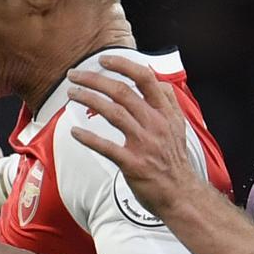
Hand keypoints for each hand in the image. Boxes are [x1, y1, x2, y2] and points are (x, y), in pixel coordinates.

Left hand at [66, 55, 199, 215]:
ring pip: (113, 113)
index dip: (123, 65)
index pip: (145, 79)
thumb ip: (168, 101)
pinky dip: (89, 138)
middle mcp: (155, 124)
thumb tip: (157, 80)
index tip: (103, 60)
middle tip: (75, 75)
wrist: (181, 194)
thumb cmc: (175, 160)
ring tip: (72, 94)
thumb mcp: (179, 126)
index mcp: (166, 113)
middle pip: (122, 92)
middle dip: (95, 79)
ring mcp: (144, 144)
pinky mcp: (133, 164)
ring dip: (89, 100)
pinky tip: (74, 131)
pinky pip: (107, 147)